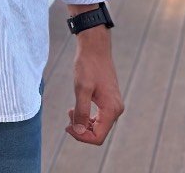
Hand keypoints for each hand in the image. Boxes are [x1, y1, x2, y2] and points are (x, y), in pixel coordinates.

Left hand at [65, 26, 123, 144]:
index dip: (81, 136)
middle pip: (98, 133)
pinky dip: (87, 116)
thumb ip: (81, 111)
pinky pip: (99, 116)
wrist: (95, 47)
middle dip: (81, 129)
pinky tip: (76, 107)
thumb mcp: (81, 88)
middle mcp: (116, 109)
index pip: (98, 137)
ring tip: (71, 111)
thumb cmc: (88, 65)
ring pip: (98, 125)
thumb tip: (78, 131)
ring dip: (83, 123)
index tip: (67, 126)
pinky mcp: (109, 99)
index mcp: (111, 109)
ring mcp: (113, 104)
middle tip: (67, 117)